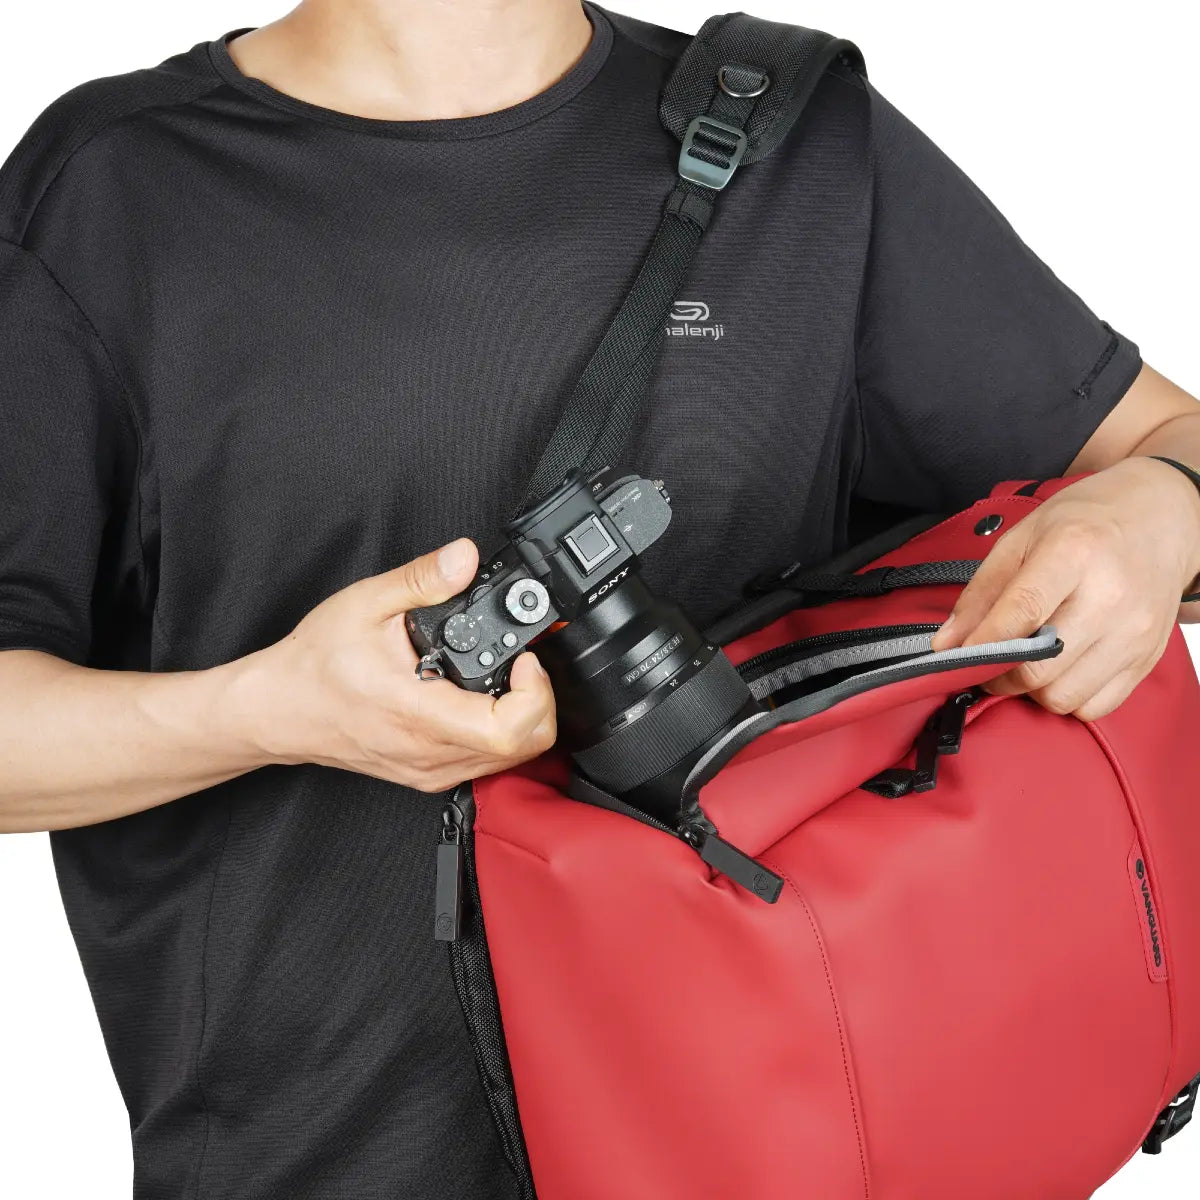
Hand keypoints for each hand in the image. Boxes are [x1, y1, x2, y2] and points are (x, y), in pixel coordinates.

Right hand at [235, 539, 556, 790]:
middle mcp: (430, 753)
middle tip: (522, 662)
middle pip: (525, 747)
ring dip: (523, 717)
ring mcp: (431, 770)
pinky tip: (483, 698)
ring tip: (505, 675)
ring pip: (511, 759)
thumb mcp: (366, 603)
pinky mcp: (429, 776)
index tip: (526, 657)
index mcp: (419, 714)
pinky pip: (487, 763)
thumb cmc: (315, 664)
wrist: (279, 710)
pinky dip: (501, 732)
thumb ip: (422, 578)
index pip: (509, 730)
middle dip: (539, 700)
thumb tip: (465, 557)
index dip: (536, 691)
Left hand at [932, 458, 1199, 719]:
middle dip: (999, 675)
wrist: (1159, 518)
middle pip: (1040, 667)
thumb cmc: (1085, 523)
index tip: (953, 659)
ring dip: (1032, 689)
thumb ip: (981, 593)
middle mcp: (1111, 596)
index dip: (981, 644)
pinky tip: (1060, 669)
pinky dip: (1067, 698)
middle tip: (987, 663)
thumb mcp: (1022, 538)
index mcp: (1074, 552)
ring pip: (1063, 696)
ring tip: (1027, 661)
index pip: (1022, 612)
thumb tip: (947, 644)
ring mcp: (1134, 632)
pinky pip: (1094, 706)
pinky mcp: (1148, 658)